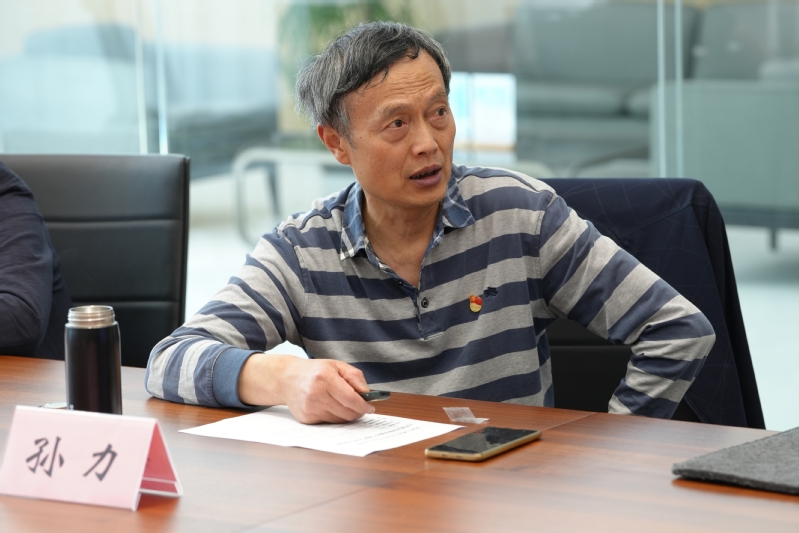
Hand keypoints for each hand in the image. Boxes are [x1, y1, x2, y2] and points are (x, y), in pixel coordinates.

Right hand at [238, 354, 374, 423]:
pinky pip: (329, 423)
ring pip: (339, 420)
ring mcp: (310, 409)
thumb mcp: (337, 366)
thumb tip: (367, 395)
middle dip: (358, 411)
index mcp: (325, 378)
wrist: (287, 379)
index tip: (370, 407)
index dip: (363, 406)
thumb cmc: (315, 371)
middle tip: (361, 406)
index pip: (350, 399)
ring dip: (346, 414)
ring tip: (343, 403)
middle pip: (347, 413)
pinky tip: (329, 406)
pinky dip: (334, 416)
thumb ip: (355, 378)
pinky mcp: (306, 419)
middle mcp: (316, 395)